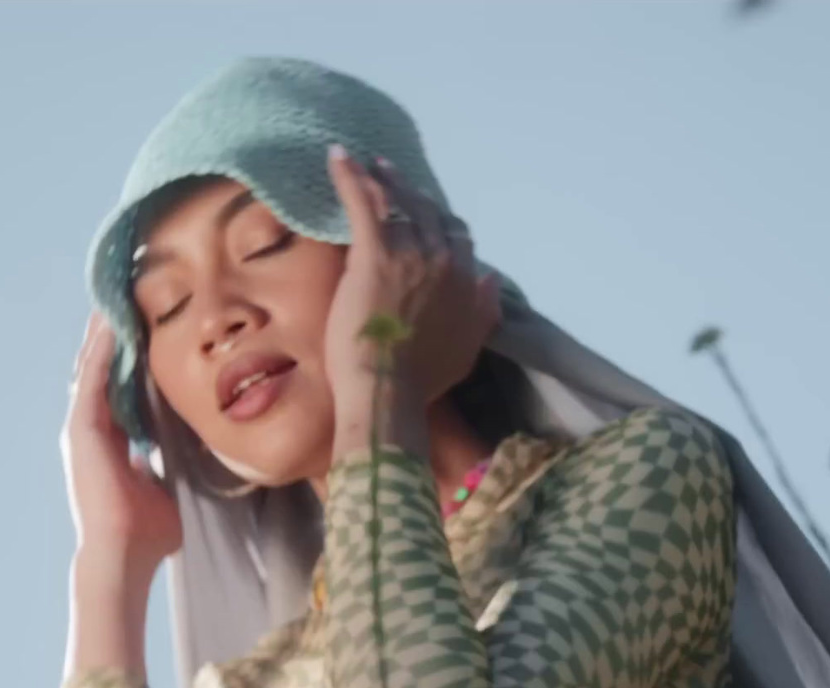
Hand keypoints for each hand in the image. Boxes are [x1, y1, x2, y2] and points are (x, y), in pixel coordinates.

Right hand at [60, 311, 180, 589]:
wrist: (126, 554)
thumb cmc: (153, 529)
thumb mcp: (173, 480)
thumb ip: (182, 458)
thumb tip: (211, 446)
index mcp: (113, 439)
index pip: (121, 386)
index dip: (131, 355)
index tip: (144, 323)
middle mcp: (93, 428)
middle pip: (102, 369)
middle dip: (113, 334)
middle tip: (125, 295)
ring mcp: (83, 428)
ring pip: (92, 367)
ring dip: (103, 333)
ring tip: (114, 298)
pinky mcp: (81, 430)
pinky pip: (91, 380)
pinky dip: (101, 352)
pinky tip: (110, 325)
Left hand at [322, 147, 501, 406]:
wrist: (390, 388)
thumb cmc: (424, 377)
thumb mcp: (468, 348)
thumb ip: (483, 311)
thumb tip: (492, 279)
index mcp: (465, 280)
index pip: (457, 237)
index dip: (439, 221)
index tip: (426, 213)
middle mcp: (443, 259)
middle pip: (427, 212)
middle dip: (409, 190)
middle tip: (389, 172)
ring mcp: (409, 253)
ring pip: (397, 204)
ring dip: (382, 180)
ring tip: (368, 163)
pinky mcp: (374, 254)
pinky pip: (363, 205)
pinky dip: (350, 177)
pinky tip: (338, 158)